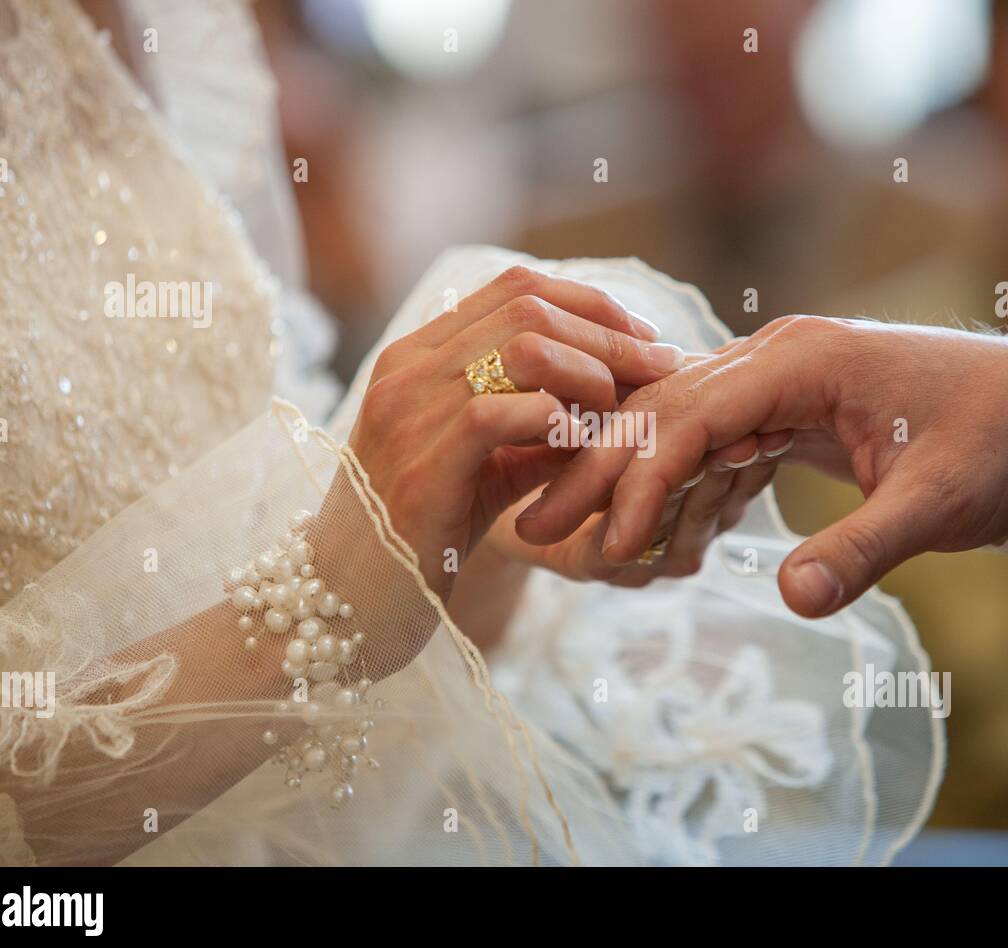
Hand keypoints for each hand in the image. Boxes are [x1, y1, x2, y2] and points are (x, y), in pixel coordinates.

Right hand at [346, 265, 684, 598]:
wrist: (348, 600)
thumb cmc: (423, 533)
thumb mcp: (488, 465)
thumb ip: (539, 426)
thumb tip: (615, 399)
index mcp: (418, 355)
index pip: (514, 287)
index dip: (591, 304)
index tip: (642, 340)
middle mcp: (407, 369)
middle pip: (528, 307)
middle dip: (609, 335)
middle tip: (659, 370)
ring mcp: (408, 412)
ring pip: (521, 349)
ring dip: (589, 373)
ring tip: (615, 411)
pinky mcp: (422, 466)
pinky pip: (501, 414)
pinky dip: (557, 420)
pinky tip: (582, 444)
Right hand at [515, 315, 1007, 616]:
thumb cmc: (1000, 443)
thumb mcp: (938, 503)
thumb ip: (863, 550)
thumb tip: (789, 601)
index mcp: (803, 359)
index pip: (694, 412)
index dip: (642, 477)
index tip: (606, 541)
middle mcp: (778, 359)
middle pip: (666, 412)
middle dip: (602, 473)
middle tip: (536, 527)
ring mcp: (780, 382)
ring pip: (680, 428)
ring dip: (629, 483)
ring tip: (571, 535)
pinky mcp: (788, 413)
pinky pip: (715, 447)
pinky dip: (680, 490)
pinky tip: (650, 532)